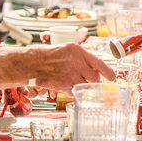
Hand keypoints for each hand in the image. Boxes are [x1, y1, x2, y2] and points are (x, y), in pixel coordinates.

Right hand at [0, 44, 114, 90]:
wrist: (29, 63)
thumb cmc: (45, 56)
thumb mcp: (65, 50)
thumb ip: (80, 58)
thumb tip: (92, 68)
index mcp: (78, 50)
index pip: (99, 62)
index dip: (108, 72)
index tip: (113, 77)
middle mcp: (77, 61)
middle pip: (95, 77)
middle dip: (93, 81)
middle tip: (89, 81)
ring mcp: (71, 74)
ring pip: (86, 85)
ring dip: (82, 86)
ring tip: (73, 82)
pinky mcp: (65, 84)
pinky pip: (74, 91)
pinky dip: (72, 91)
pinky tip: (64, 85)